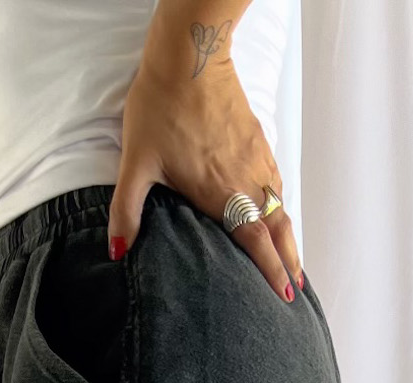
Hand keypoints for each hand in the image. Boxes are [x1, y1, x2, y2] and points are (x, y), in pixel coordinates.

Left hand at [107, 11, 302, 302]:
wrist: (190, 57)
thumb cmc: (160, 108)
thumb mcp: (135, 164)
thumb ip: (126, 211)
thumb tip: (116, 250)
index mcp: (222, 194)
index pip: (255, 242)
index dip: (272, 271)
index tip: (284, 295)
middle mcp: (247, 180)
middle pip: (278, 230)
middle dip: (289, 262)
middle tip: (296, 290)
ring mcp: (257, 159)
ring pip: (281, 206)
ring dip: (289, 236)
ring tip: (293, 259)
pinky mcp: (258, 140)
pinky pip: (276, 182)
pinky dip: (282, 205)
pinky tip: (278, 211)